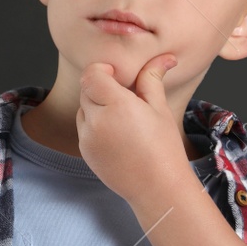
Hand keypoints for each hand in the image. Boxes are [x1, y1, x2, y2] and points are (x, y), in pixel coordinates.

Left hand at [75, 55, 189, 208]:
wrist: (157, 188)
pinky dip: (95, 125)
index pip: (91, 74)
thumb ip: (151, 79)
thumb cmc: (164, 148)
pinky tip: (118, 136)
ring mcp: (87, 138)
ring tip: (123, 120)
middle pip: (86, 90)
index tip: (117, 76)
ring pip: (83, 109)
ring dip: (96, 107)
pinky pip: (83, 128)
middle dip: (101, 88)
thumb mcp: (160, 109)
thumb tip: (164, 57)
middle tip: (125, 99)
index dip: (102, 70)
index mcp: (117, 106)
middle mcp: (97, 121)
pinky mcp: (84, 151)